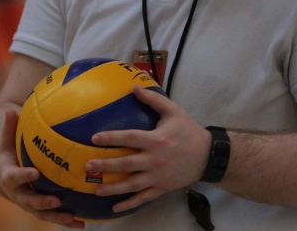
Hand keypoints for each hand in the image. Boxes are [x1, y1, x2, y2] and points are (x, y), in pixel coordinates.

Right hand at [0, 108, 85, 227]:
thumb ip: (8, 128)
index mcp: (8, 176)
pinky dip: (66, 221)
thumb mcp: (6, 140)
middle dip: (41, 203)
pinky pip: (53, 216)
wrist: (4, 175)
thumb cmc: (8, 153)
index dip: (23, 176)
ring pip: (42, 214)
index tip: (34, 173)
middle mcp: (18, 194)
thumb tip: (10, 109)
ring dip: (57, 218)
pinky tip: (83, 223)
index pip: (14, 177)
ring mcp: (29, 203)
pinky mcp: (40, 209)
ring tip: (73, 218)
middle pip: (28, 201)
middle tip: (55, 200)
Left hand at [85, 85, 211, 213]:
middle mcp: (155, 160)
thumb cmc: (188, 131)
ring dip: (113, 187)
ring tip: (96, 187)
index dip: (112, 138)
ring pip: (132, 184)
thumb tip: (134, 87)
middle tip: (88, 165)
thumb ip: (153, 99)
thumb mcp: (174, 111)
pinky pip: (143, 198)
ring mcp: (158, 176)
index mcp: (157, 140)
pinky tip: (115, 207)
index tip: (95, 138)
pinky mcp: (162, 188)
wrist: (208, 156)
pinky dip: (129, 204)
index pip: (130, 138)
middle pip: (127, 164)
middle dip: (106, 165)